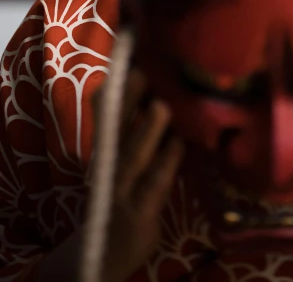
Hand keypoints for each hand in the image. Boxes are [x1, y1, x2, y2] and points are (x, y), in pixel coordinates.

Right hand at [91, 69, 183, 281]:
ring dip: (146, 132)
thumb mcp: (122, 155)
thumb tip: (156, 82)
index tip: (125, 51)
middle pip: (115, 128)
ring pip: (133, 157)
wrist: (107, 249)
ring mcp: (122, 189)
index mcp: (108, 145)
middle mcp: (110, 164)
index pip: (106, 111)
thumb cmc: (124, 189)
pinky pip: (153, 186)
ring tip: (161, 106)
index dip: (114, 84)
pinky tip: (178, 146)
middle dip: (126, 100)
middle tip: (140, 70)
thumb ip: (134, 123)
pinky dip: (165, 166)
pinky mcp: (140, 213)